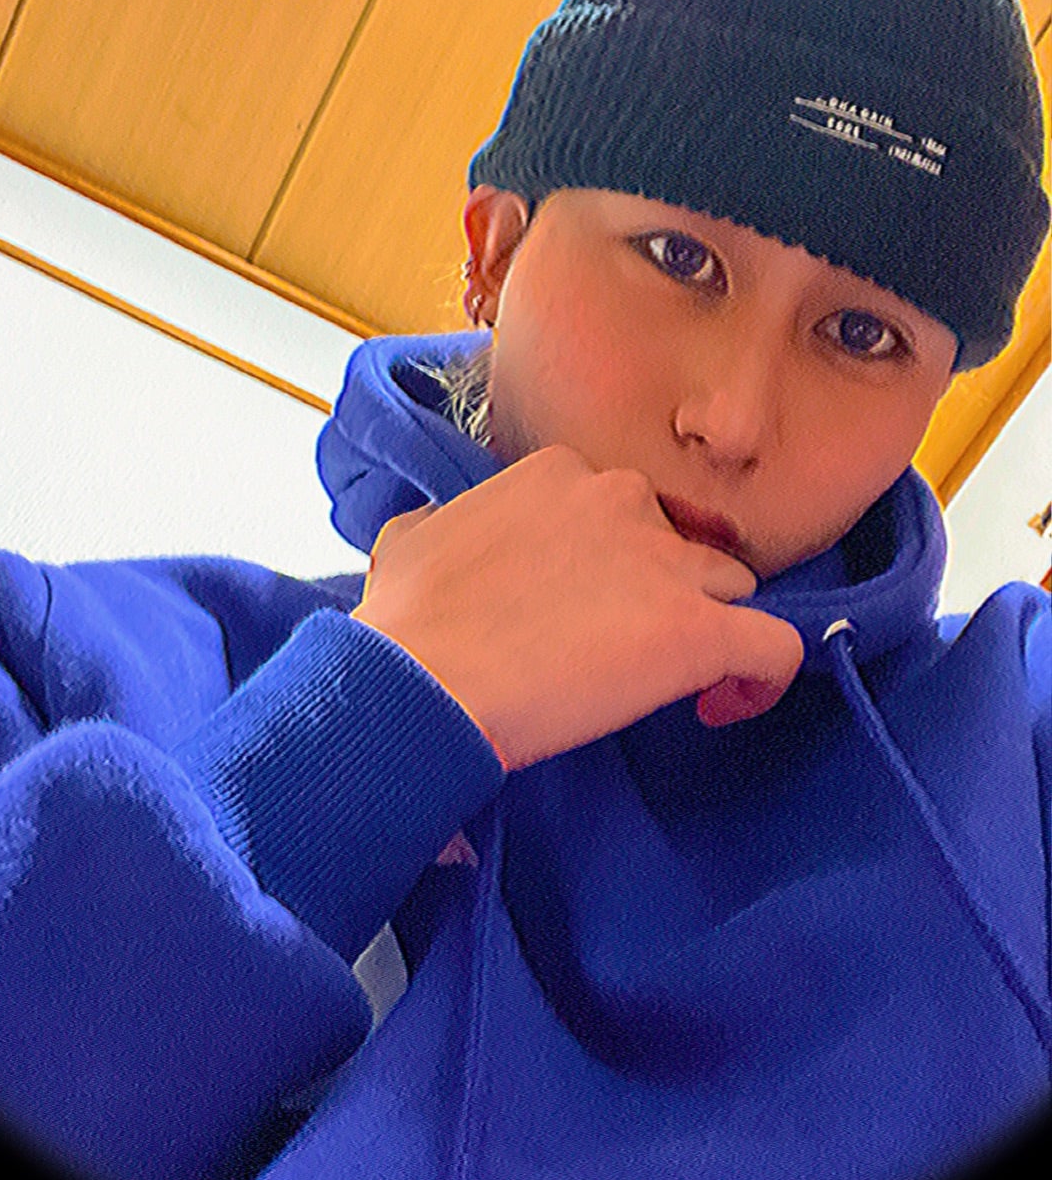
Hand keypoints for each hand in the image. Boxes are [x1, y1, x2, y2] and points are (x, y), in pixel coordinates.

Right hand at [352, 445, 802, 769]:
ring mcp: (667, 564)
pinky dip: (763, 679)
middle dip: (661, 589)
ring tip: (670, 680)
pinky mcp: (698, 631)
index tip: (587, 609)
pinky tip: (724, 705)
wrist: (420, 677)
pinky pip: (775, 648)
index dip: (614, 561)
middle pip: (682, 543)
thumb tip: (434, 535)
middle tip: (621, 645)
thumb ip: (440, 525)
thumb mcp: (409, 540)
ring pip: (730, 587)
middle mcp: (623, 500)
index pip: (622, 510)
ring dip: (707, 626)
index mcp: (562, 474)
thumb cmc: (405, 618)